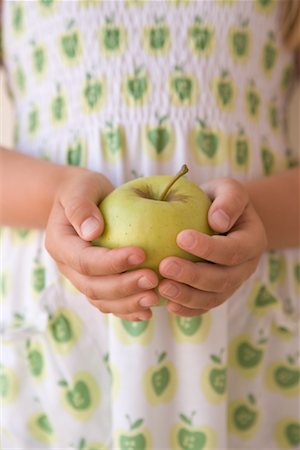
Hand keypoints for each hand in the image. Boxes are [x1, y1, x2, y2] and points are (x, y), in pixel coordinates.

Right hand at [45, 168, 158, 320]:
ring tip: (155, 297)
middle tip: (153, 280)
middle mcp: (67, 267)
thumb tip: (92, 231)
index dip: (111, 262)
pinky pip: (110, 303)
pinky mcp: (95, 284)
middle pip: (93, 287)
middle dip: (124, 287)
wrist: (80, 202)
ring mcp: (80, 278)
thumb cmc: (82, 190)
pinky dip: (128, 310)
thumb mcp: (79, 188)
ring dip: (128, 303)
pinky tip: (148, 310)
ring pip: (101, 300)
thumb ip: (81, 207)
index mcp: (60, 245)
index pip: (84, 260)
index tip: (141, 253)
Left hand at [158, 178, 267, 316]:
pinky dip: (187, 308)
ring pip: (213, 298)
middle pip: (223, 279)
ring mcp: (232, 283)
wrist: (219, 218)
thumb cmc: (219, 200)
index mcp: (252, 241)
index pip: (233, 250)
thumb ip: (229, 199)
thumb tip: (218, 222)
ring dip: (187, 296)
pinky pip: (204, 306)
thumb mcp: (228, 188)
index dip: (208, 248)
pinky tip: (167, 303)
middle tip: (165, 266)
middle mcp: (245, 267)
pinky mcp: (216, 293)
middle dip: (193, 276)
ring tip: (162, 287)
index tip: (180, 238)